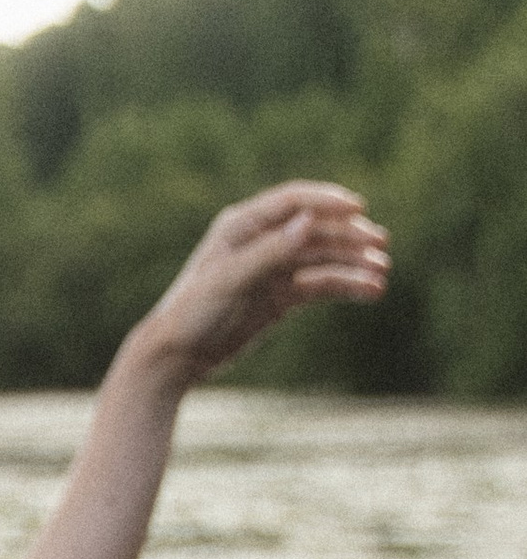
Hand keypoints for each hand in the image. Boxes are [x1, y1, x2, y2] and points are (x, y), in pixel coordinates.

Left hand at [137, 182, 390, 380]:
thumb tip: (309, 222)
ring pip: (322, 259)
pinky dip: (345, 287)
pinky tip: (371, 291)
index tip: (359, 208)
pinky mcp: (281, 297)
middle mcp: (261, 242)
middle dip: (349, 236)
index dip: (327, 201)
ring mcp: (273, 269)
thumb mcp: (231, 280)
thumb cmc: (194, 312)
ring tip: (382, 273)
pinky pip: (320, 285)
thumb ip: (270, 252)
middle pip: (315, 230)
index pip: (293, 202)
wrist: (176, 357)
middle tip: (380, 245)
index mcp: (242, 226)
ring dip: (353, 263)